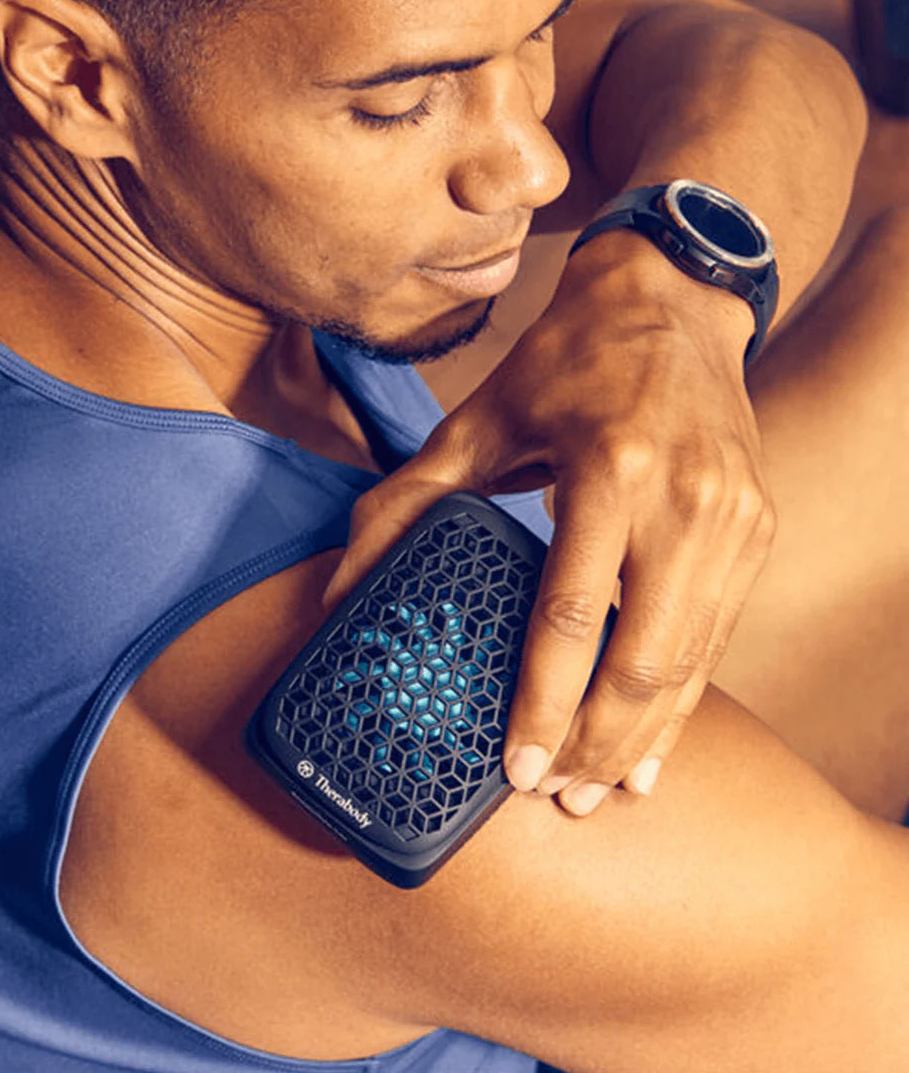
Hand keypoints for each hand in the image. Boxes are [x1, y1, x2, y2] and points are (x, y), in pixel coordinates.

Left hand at [322, 231, 775, 815]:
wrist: (675, 302)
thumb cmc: (570, 360)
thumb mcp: (481, 417)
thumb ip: (407, 501)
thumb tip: (341, 585)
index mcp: (610, 470)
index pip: (571, 616)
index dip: (542, 704)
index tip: (516, 768)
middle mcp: (684, 500)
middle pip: (641, 658)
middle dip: (596, 742)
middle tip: (555, 796)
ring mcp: (733, 518)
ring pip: (689, 662)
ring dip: (642, 736)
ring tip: (601, 791)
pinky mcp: (756, 528)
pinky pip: (718, 637)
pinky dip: (684, 698)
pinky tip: (654, 743)